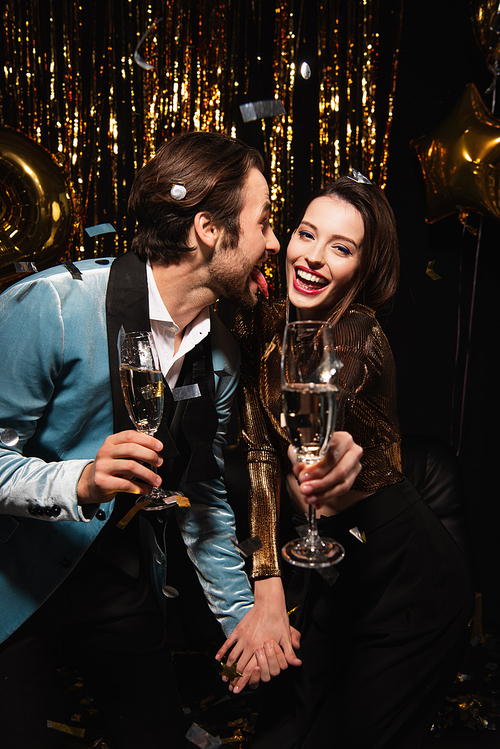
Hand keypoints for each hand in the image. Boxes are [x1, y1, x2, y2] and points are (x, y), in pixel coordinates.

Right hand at [77, 430, 163, 504]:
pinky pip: (126, 484)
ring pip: (130, 466)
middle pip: (131, 449)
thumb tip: (156, 453)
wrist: (90, 483)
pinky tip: (146, 489)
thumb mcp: (119, 455)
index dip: (147, 440)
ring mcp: (102, 467)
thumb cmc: (110, 468)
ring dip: (148, 474)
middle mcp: (105, 452)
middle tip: (159, 462)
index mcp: (111, 442)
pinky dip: (140, 487)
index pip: (130, 435)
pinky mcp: (102, 482)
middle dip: (150, 456)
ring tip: (156, 480)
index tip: (159, 447)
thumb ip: (134, 450)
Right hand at [215, 577, 300, 692]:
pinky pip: (228, 643)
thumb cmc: (278, 619)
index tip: (237, 689)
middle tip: (230, 687)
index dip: (243, 681)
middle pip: (239, 666)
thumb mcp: (286, 637)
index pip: (250, 670)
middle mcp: (250, 645)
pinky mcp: (238, 630)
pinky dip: (222, 651)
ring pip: (232, 656)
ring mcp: (242, 637)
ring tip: (224, 677)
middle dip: (234, 678)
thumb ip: (289, 653)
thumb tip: (296, 664)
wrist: (269, 602)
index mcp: (261, 648)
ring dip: (228, 668)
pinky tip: (218, 658)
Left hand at [288, 431, 362, 510]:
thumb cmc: (312, 447)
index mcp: (342, 438)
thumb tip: (300, 469)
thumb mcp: (302, 449)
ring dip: (323, 493)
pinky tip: (316, 500)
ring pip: (342, 483)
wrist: (319, 450)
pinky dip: (326, 497)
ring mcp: (355, 465)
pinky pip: (341, 491)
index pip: (332, 453)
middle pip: (339, 470)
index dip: (318, 467)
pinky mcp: (352, 478)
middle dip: (320, 483)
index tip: (304, 475)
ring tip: (308, 496)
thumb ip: (300, 459)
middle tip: (305, 488)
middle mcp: (352, 451)